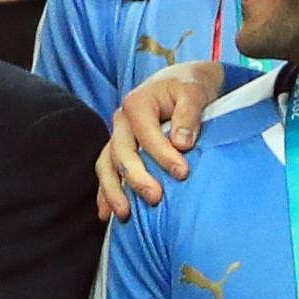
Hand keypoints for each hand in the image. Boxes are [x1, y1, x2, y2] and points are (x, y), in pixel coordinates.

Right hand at [96, 64, 208, 214]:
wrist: (180, 83)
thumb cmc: (188, 88)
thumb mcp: (194, 93)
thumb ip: (188, 115)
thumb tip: (181, 142)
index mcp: (137, 103)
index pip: (146, 134)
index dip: (162, 155)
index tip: (182, 173)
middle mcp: (121, 121)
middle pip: (121, 152)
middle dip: (136, 177)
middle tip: (155, 198)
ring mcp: (117, 137)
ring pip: (106, 165)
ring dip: (113, 191)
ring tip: (124, 215)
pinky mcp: (118, 150)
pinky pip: (105, 172)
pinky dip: (104, 193)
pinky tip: (106, 215)